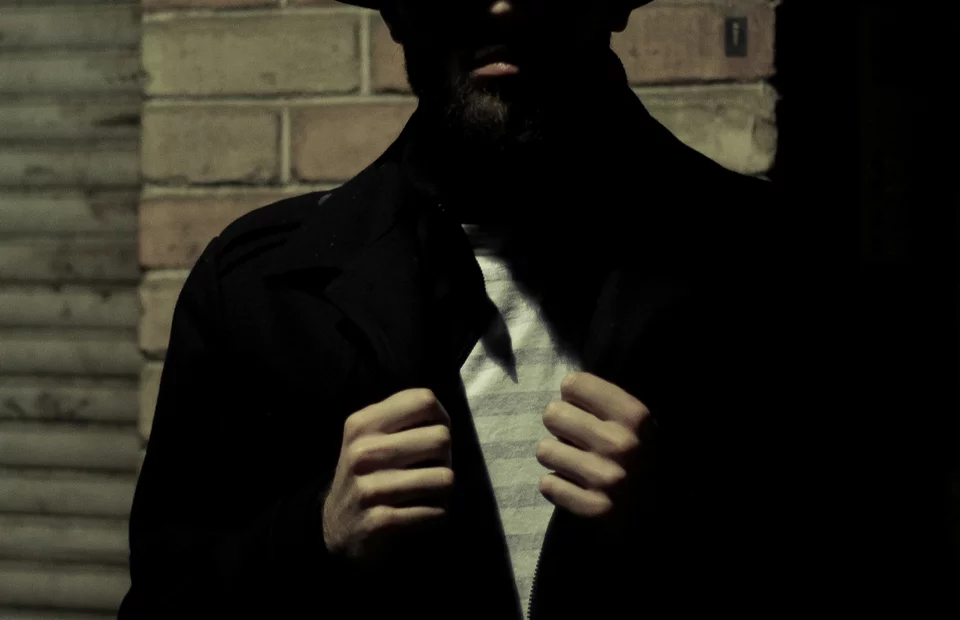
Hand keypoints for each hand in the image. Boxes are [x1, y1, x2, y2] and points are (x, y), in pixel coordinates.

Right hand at [322, 388, 454, 567]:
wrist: (337, 526)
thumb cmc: (367, 473)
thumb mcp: (370, 436)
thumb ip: (402, 418)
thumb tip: (442, 417)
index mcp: (362, 424)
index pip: (425, 401)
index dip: (440, 418)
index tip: (431, 435)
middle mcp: (363, 452)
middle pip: (441, 439)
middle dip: (444, 457)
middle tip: (429, 469)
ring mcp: (371, 488)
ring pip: (445, 478)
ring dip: (442, 489)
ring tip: (426, 493)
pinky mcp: (382, 521)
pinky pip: (436, 511)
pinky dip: (436, 514)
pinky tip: (419, 514)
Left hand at [536, 372, 654, 521]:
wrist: (661, 509)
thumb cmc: (641, 455)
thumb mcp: (636, 420)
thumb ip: (604, 399)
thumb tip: (564, 386)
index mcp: (634, 415)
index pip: (573, 384)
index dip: (573, 397)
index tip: (582, 409)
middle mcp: (621, 444)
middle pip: (552, 414)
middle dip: (560, 426)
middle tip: (576, 438)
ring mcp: (608, 479)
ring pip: (544, 451)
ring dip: (557, 457)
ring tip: (577, 463)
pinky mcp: (595, 508)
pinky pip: (548, 485)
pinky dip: (558, 486)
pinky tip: (577, 486)